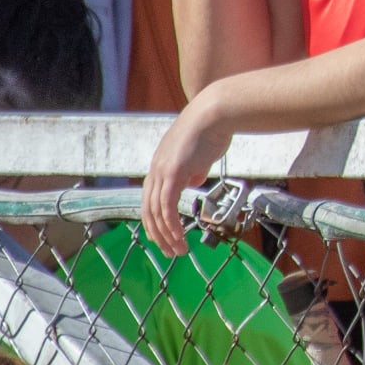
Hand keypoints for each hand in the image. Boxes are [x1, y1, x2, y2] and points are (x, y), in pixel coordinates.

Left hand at [141, 93, 233, 255]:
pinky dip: (172, 226)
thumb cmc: (212, 129)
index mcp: (160, 165)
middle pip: (148, 210)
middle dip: (158, 235)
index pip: (150, 200)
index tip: (165, 238)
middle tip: (170, 251)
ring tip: (179, 250)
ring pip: (157, 212)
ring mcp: (163, 170)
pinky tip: (180, 237)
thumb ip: (194, 170)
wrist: (215, 113)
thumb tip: (194, 182)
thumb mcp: (200, 155)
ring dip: (167, 236)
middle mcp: (156, 169)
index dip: (155, 222)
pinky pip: (167, 207)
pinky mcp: (173, 173)